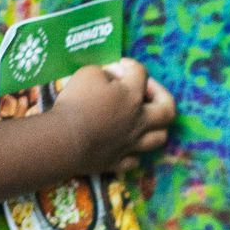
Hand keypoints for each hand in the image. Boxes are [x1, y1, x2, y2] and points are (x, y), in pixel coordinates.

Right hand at [52, 58, 175, 169]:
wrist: (62, 141)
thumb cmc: (76, 104)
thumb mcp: (88, 74)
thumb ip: (104, 73)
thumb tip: (111, 78)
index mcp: (132, 96)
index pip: (141, 74)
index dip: (130, 66)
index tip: (119, 66)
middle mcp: (139, 121)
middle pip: (167, 111)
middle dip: (161, 96)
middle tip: (145, 91)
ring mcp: (131, 144)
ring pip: (159, 138)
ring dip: (155, 127)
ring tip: (143, 120)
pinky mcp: (117, 163)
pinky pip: (134, 160)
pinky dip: (133, 152)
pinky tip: (125, 146)